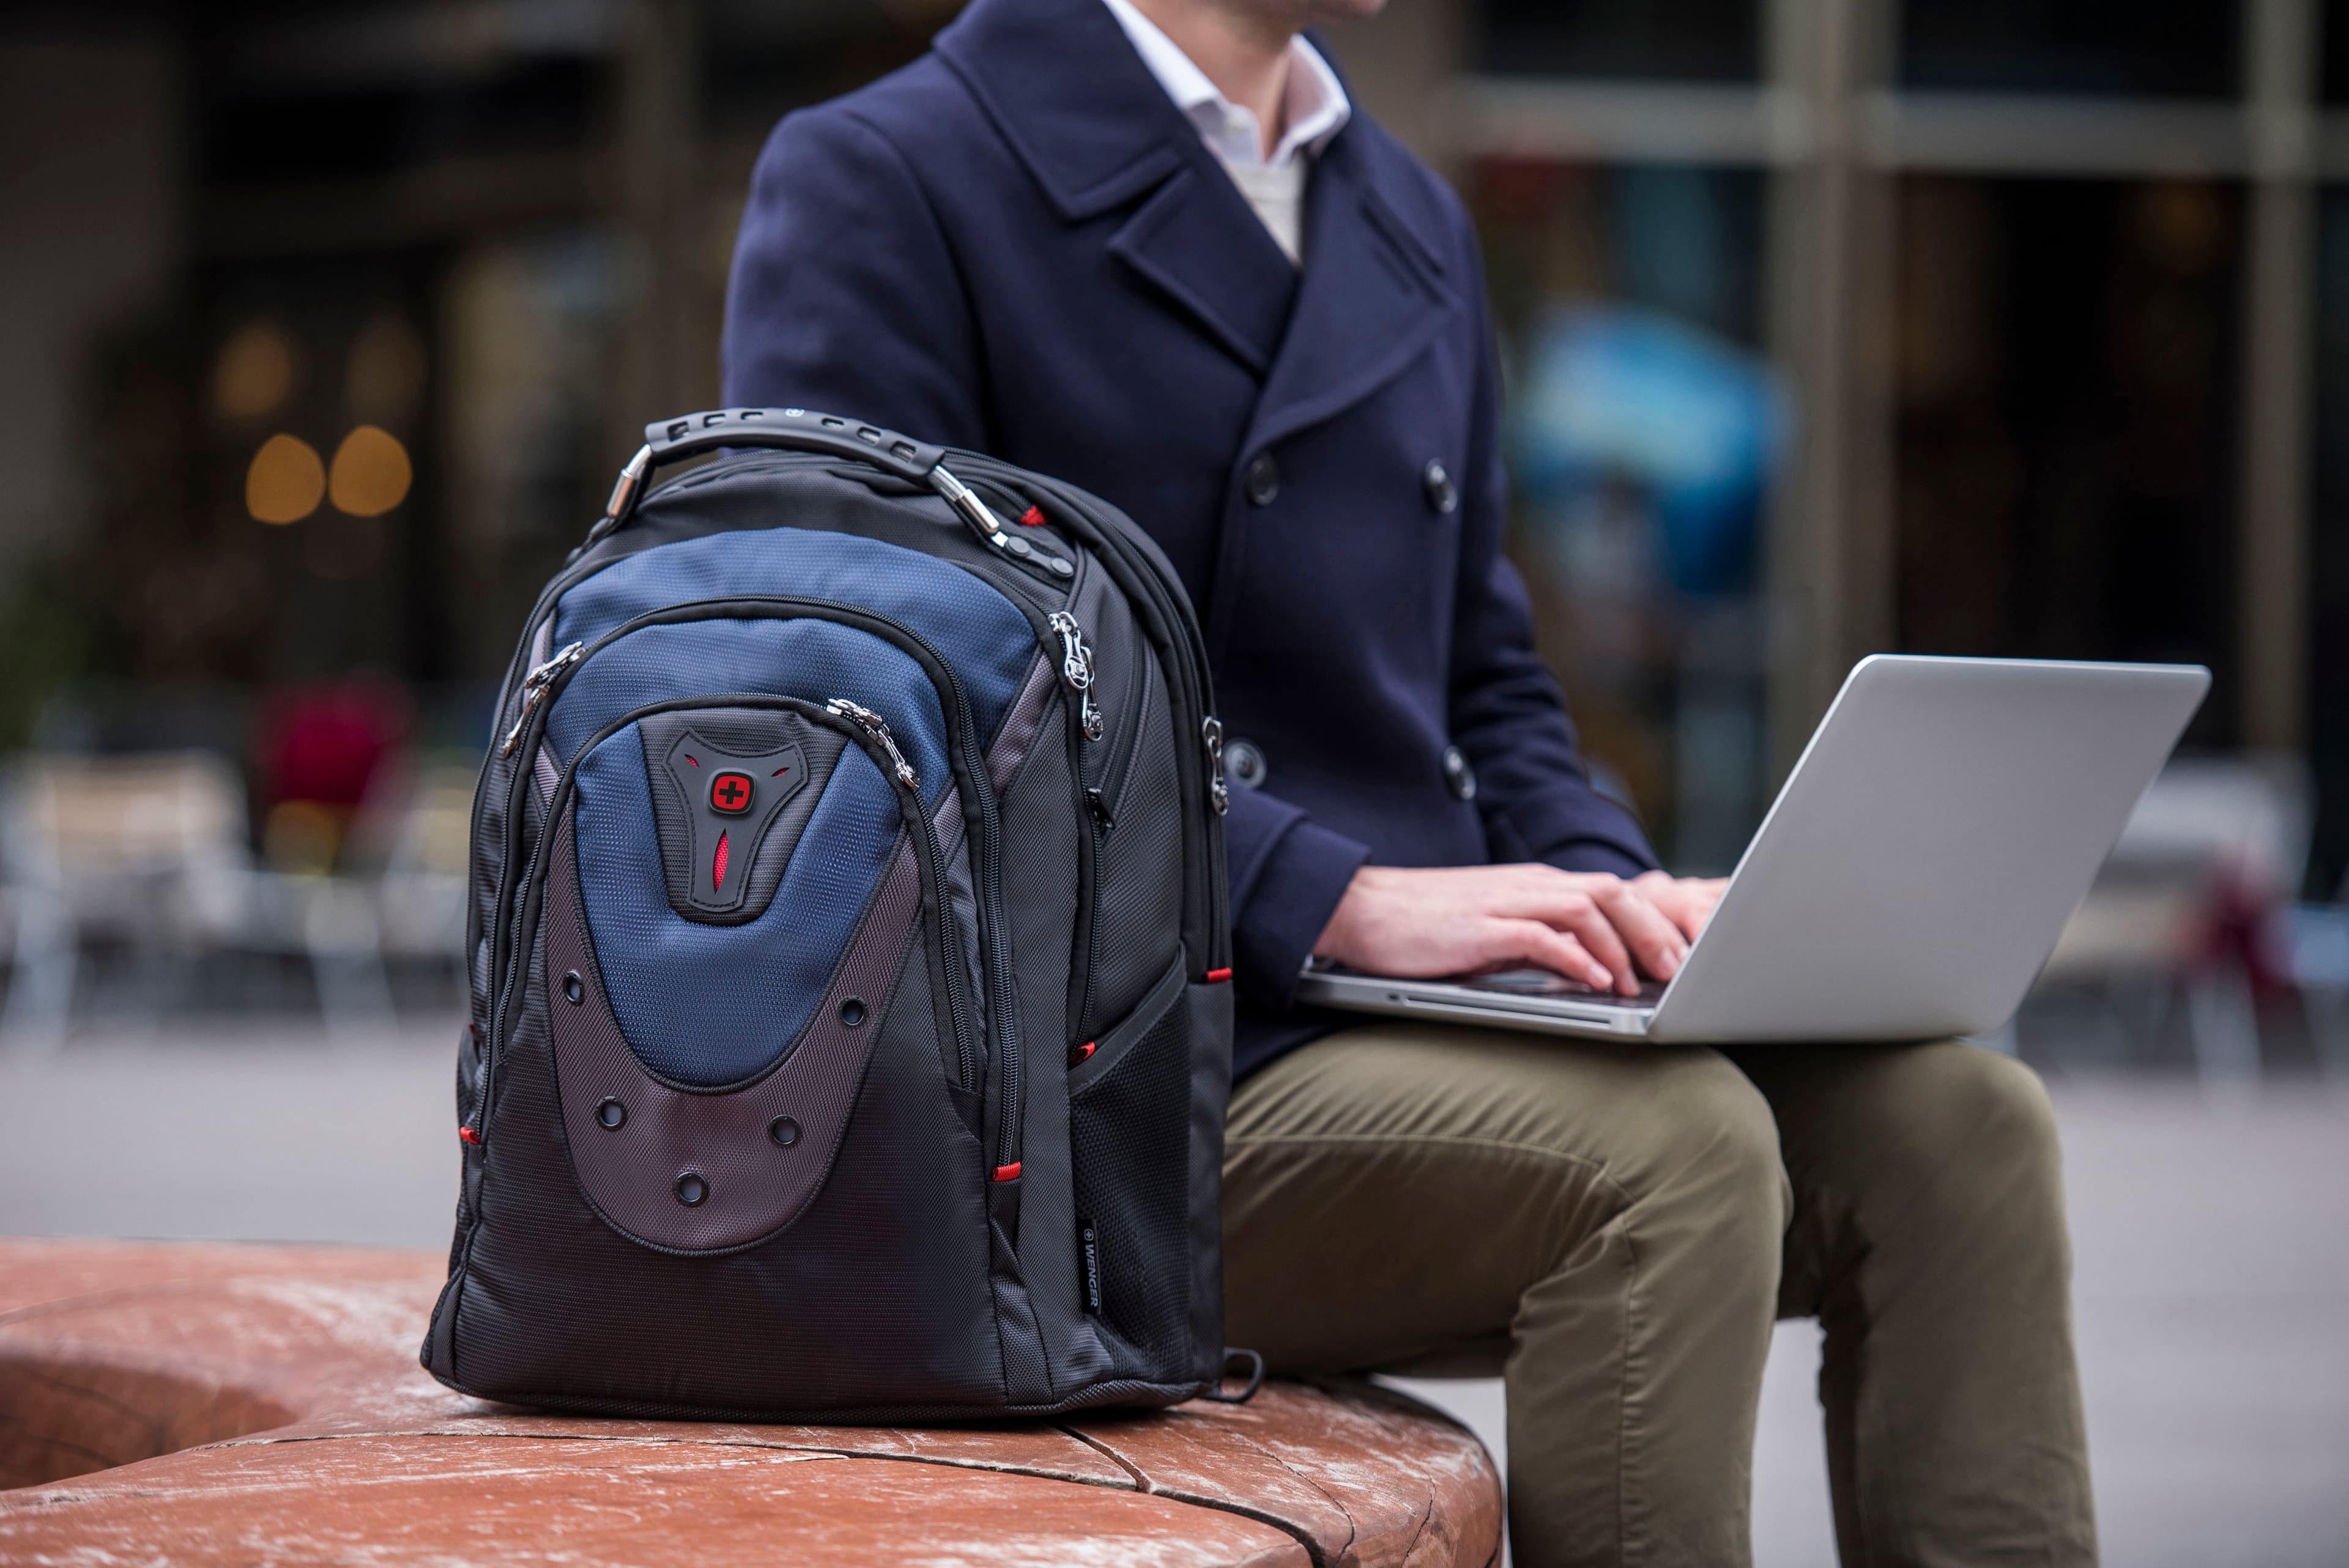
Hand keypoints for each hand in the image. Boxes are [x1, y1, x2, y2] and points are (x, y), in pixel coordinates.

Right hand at [1313, 864, 1722, 996]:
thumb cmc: (1426, 926)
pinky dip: (1577, 957)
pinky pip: (1543, 935)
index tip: (1680, 958)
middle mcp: (1528, 885)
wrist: (1362, 910)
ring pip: (1587, 907)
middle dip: (1653, 930)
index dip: (1653, 921)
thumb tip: (1591, 970)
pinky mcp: (1481, 927)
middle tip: (1681, 971)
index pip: (1611, 890)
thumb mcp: (1495, 930)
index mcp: (1536, 884)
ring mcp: (1505, 902)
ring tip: (1643, 982)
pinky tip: (1596, 983)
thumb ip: (1541, 940)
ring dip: (1622, 947)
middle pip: (1612, 892)